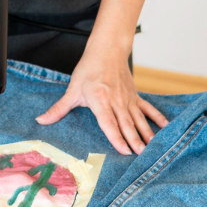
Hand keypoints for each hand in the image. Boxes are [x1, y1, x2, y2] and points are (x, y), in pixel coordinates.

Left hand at [36, 42, 169, 155]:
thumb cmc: (88, 70)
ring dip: (146, 134)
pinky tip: (166, 128)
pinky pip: (147, 109)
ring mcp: (128, 99)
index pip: (109, 123)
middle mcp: (116, 101)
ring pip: (139, 119)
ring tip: (153, 148)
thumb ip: (59, 108)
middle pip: (126, 124)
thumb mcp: (72, 89)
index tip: (124, 151)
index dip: (116, 137)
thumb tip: (41, 121)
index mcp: (100, 100)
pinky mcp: (135, 96)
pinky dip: (157, 118)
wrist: (107, 50)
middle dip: (134, 141)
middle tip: (142, 156)